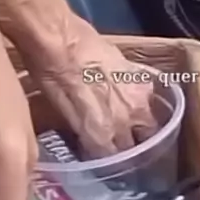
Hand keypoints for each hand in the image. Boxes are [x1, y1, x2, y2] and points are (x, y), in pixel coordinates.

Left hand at [25, 15, 157, 158]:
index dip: (109, 161)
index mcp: (102, 133)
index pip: (114, 159)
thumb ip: (83, 131)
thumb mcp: (60, 112)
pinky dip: (142, 100)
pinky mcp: (141, 77)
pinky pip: (149, 97)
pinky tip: (131, 97)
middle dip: (128, 148)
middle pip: (135, 145)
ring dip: (139, 126)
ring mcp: (138, 97)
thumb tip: (92, 143)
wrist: (60, 38)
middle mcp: (126, 119)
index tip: (104, 158)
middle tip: (117, 144)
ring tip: (129, 124)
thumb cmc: (50, 76)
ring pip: (148, 123)